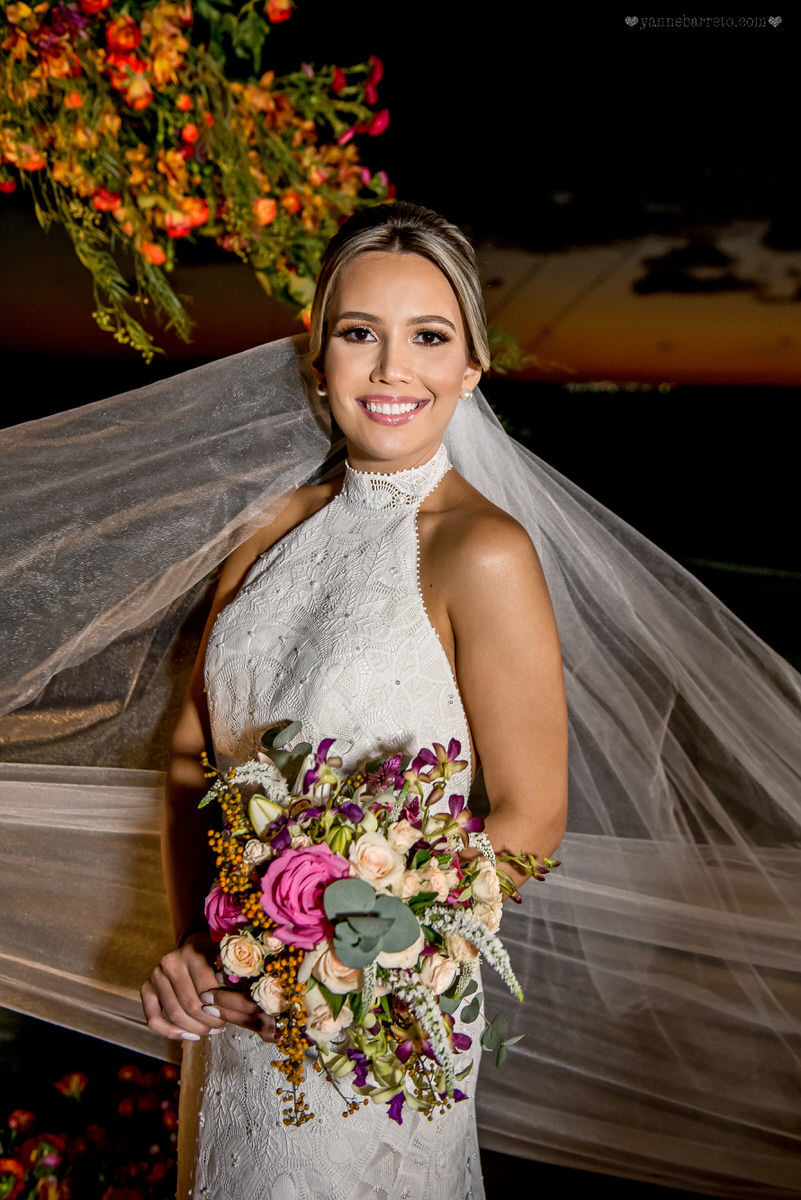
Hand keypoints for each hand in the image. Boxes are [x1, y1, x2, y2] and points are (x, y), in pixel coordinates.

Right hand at [140, 932, 275, 1043]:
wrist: (193, 946)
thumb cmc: (216, 957)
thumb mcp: (227, 960)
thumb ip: (236, 977)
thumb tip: (253, 1005)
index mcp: (192, 951)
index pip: (207, 989)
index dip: (220, 1008)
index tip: (231, 1015)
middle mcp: (170, 961)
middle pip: (190, 1005)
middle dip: (208, 1022)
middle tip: (220, 1027)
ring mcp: (155, 975)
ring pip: (174, 1014)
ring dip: (194, 1028)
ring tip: (209, 1031)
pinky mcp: (146, 989)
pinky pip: (153, 1019)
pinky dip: (171, 1032)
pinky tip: (188, 1035)